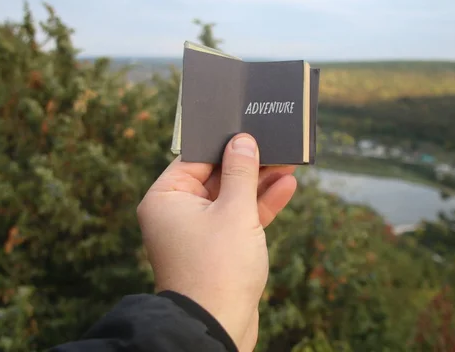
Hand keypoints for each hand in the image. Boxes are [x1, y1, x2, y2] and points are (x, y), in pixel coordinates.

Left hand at [137, 133, 296, 350]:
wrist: (217, 327)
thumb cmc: (218, 267)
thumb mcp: (234, 211)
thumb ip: (241, 172)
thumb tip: (242, 141)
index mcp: (166, 198)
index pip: (196, 159)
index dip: (224, 142)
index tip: (248, 127)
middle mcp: (177, 213)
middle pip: (215, 176)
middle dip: (247, 163)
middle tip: (274, 143)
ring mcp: (197, 232)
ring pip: (230, 198)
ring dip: (259, 183)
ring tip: (288, 162)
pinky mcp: (217, 248)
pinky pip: (237, 219)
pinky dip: (259, 206)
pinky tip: (285, 187)